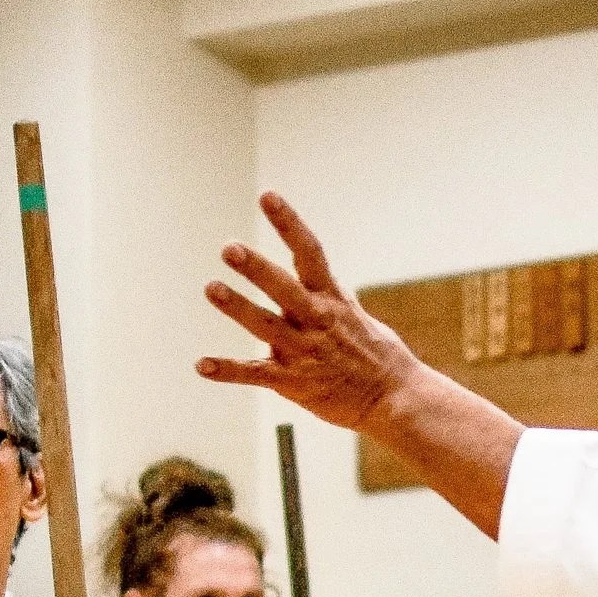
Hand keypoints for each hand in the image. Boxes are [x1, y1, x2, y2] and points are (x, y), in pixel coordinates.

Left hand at [200, 194, 417, 433]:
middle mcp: (317, 321)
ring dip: (237, 307)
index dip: (288, 223)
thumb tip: (307, 280)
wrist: (395, 400)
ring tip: (211, 288)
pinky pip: (256, 375)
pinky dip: (227, 370)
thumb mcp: (356, 317)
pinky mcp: (295, 383)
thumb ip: (325, 298)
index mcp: (332, 299)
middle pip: (283, 288)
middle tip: (230, 249)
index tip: (267, 196)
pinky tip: (202, 365)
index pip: (309, 252)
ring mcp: (305, 352)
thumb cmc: (377, 356)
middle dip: (257, 268)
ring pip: (265, 325)